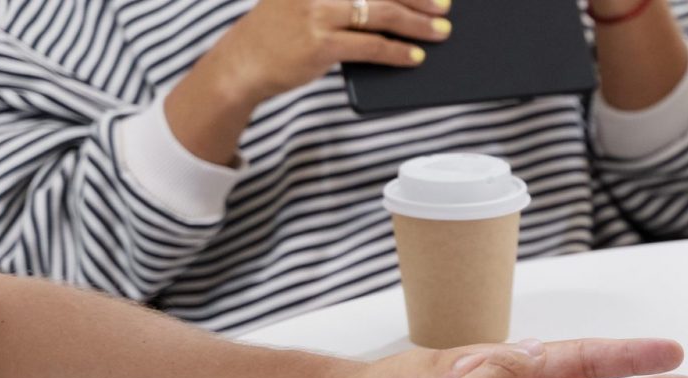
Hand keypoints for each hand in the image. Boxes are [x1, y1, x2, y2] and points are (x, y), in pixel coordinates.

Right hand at [197, 0, 450, 106]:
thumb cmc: (282, 31)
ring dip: (417, 24)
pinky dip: (398, 51)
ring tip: (440, 31)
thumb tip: (394, 4)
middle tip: (444, 4)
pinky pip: (371, 45)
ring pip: (382, 14)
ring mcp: (317, 12)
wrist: (243, 62)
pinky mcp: (321, 43)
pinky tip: (415, 57)